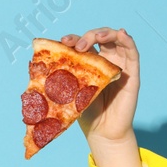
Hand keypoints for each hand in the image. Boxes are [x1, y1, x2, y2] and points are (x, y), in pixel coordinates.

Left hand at [59, 28, 138, 144]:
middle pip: (99, 37)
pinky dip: (128, 40)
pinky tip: (122, 33)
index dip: (73, 39)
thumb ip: (61, 79)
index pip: (82, 44)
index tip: (63, 42)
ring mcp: (119, 65)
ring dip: (106, 33)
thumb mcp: (71, 93)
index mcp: (89, 63)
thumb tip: (33, 67)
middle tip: (77, 46)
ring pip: (116, 39)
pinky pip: (133, 52)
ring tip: (97, 37)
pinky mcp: (132, 73)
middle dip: (88, 36)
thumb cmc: (86, 114)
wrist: (101, 133)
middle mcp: (105, 61)